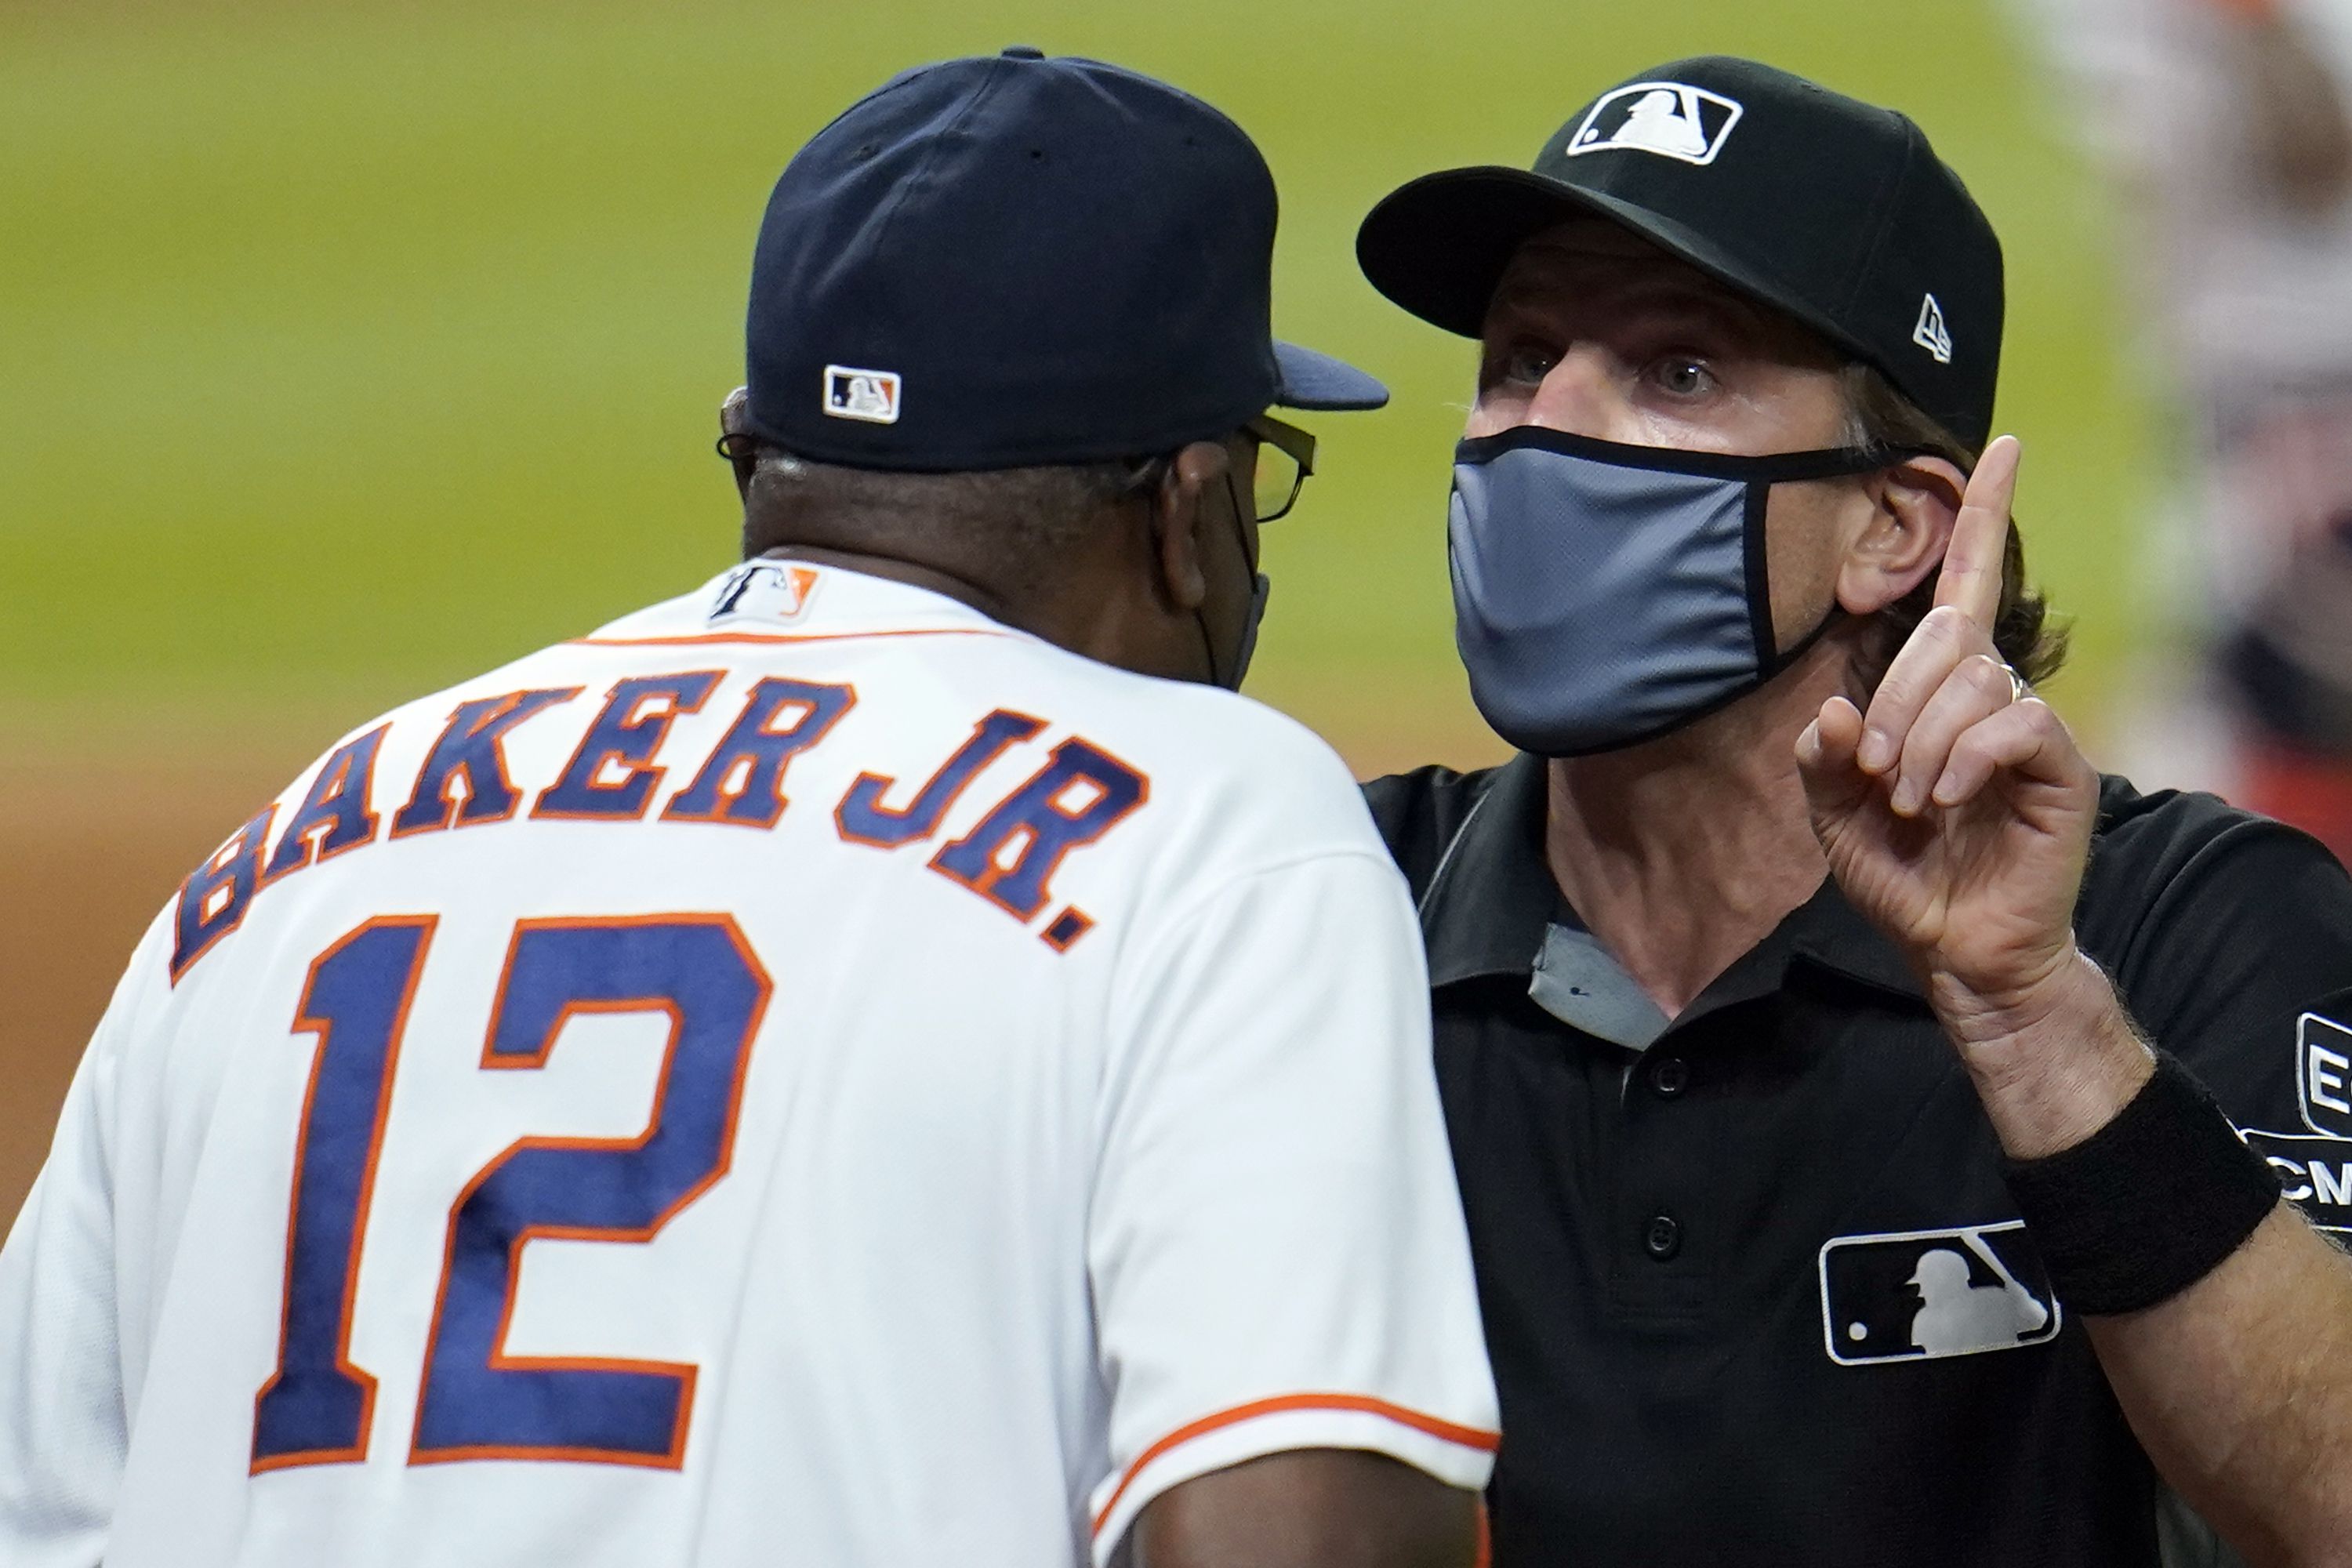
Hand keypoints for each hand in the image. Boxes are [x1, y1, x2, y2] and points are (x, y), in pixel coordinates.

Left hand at [1795, 437, 2101, 1036]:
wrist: (1955, 950)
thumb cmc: (1905, 879)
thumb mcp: (1836, 820)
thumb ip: (1822, 762)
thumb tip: (1833, 711)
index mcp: (1940, 695)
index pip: (1965, 588)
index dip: (1981, 518)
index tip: (2000, 446)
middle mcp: (1992, 697)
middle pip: (1947, 639)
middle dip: (1895, 701)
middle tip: (1876, 773)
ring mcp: (2031, 732)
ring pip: (1977, 680)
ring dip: (1924, 742)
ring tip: (1913, 801)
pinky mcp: (2061, 769)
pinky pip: (2017, 722)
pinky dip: (1967, 757)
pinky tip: (1947, 798)